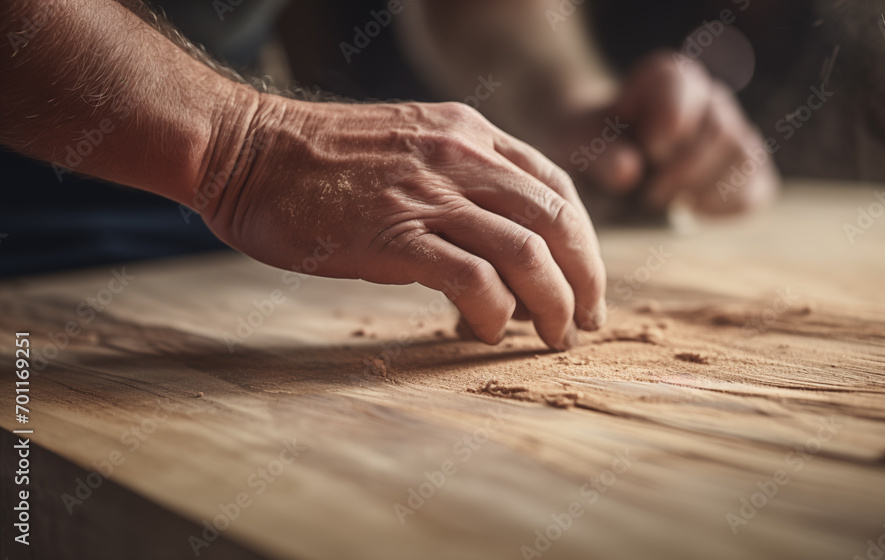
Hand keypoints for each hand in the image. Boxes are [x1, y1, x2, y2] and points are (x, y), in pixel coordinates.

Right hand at [200, 97, 606, 348]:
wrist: (245, 149)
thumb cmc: (318, 159)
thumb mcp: (408, 145)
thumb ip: (457, 177)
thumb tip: (496, 241)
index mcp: (469, 133)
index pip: (557, 187)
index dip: (583, 241)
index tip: (584, 279)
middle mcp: (462, 157)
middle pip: (558, 221)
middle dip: (585, 279)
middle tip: (585, 320)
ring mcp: (429, 195)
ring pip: (529, 253)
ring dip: (554, 303)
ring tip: (552, 336)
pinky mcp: (394, 236)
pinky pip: (474, 280)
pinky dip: (495, 312)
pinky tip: (487, 330)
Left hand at [551, 51, 779, 215]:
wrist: (604, 165)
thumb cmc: (591, 149)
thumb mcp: (579, 147)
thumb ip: (600, 154)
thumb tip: (630, 170)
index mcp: (669, 78)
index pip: (687, 85)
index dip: (669, 122)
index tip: (649, 150)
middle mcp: (709, 98)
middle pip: (722, 129)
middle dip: (685, 170)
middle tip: (649, 193)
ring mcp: (733, 133)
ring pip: (745, 156)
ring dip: (704, 190)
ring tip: (666, 201)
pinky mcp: (746, 170)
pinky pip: (757, 188)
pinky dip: (727, 206)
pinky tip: (694, 210)